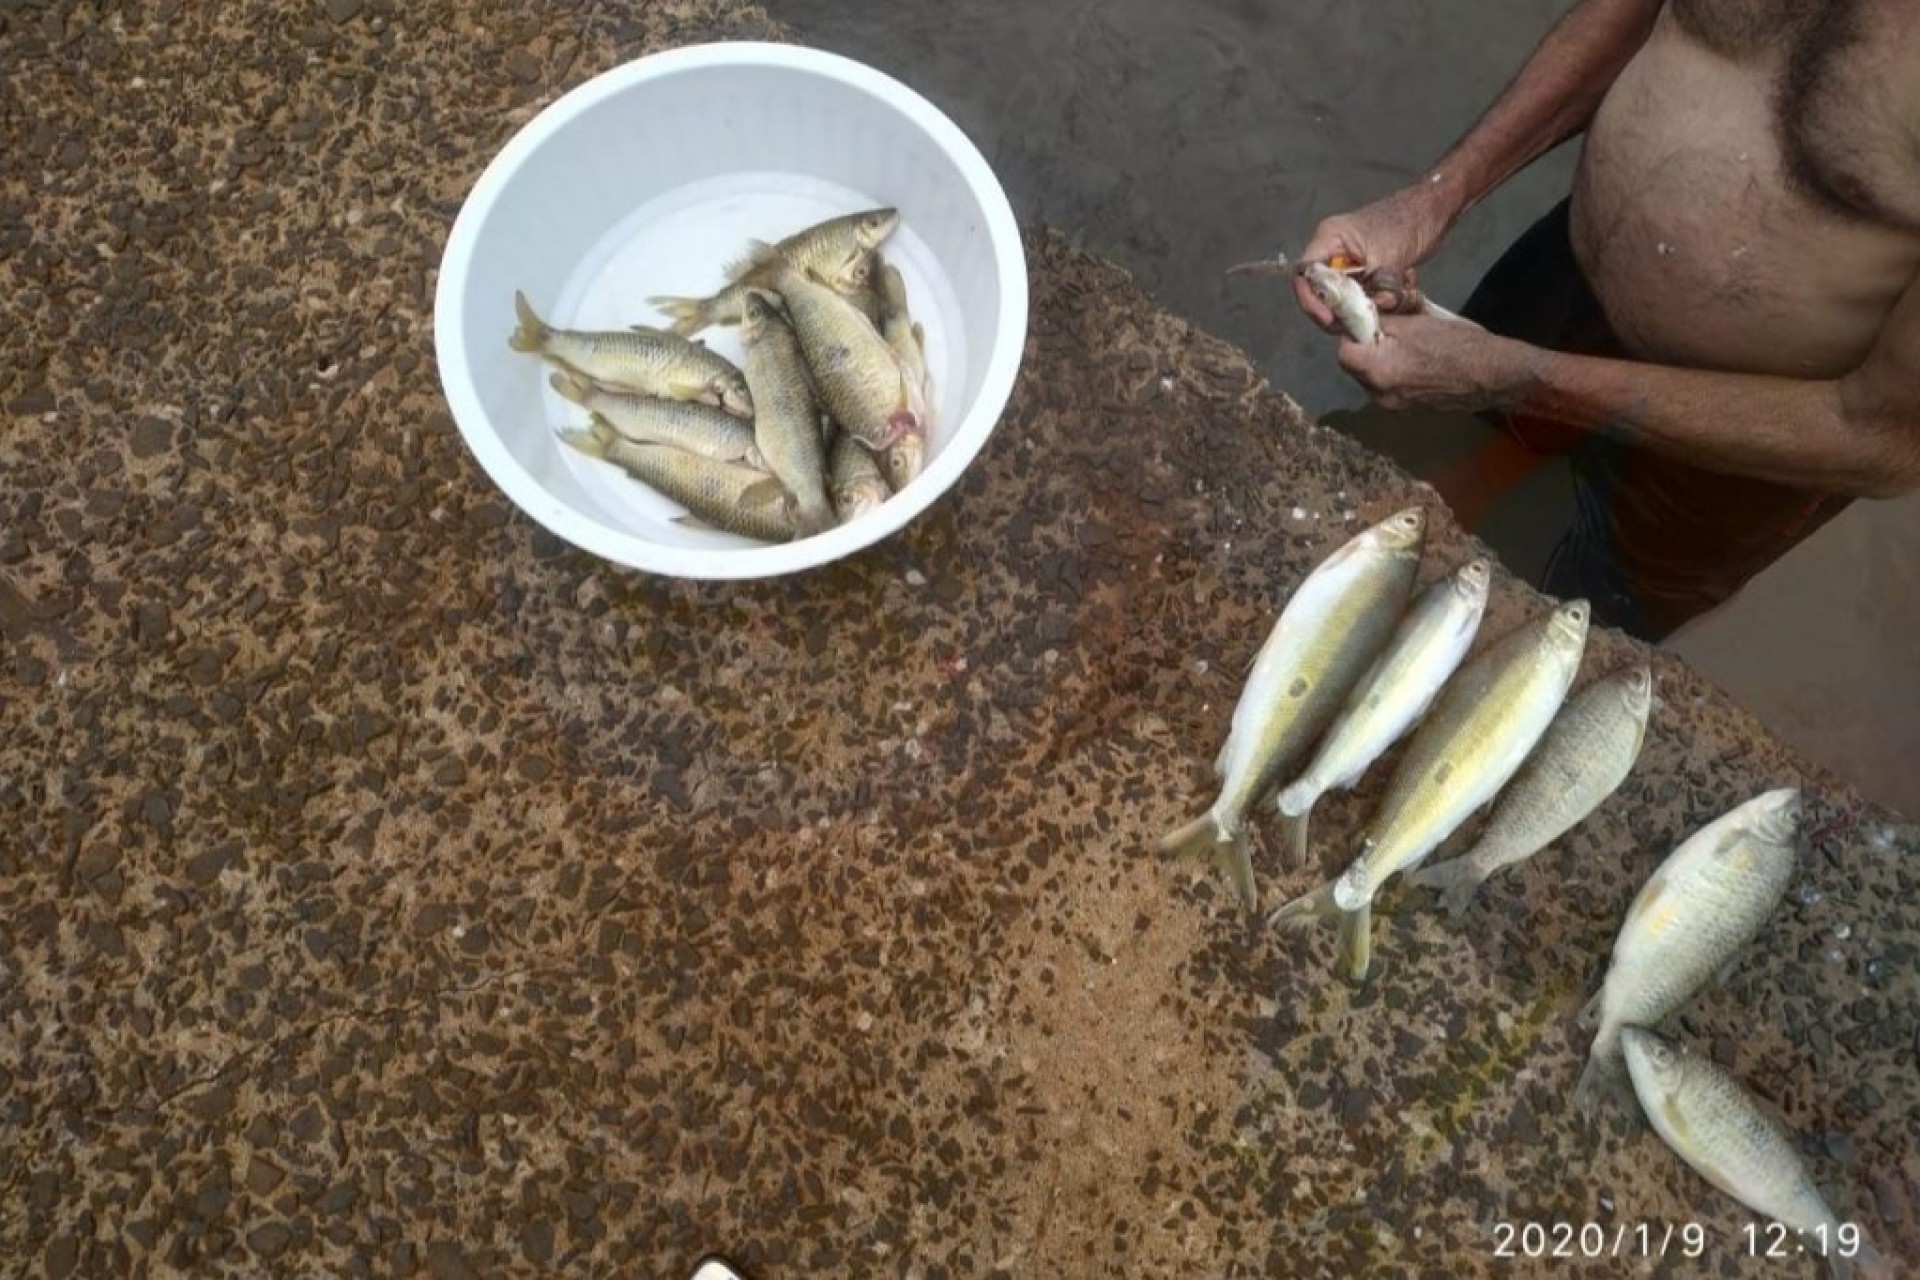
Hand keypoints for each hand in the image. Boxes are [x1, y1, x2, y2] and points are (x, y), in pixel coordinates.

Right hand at [1293, 183, 1457, 330]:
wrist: (1432, 212)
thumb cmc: (1410, 219)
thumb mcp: (1393, 254)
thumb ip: (1382, 283)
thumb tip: (1378, 307)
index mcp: (1330, 238)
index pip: (1305, 274)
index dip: (1310, 300)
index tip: (1328, 318)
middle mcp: (1332, 251)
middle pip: (1317, 290)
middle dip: (1332, 311)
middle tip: (1348, 327)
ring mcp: (1347, 262)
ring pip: (1338, 297)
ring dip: (1355, 309)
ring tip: (1375, 314)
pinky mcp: (1362, 272)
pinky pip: (1357, 296)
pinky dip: (1370, 304)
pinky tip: (1389, 301)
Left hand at [1338, 311, 1536, 413]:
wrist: (1494, 376)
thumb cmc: (1457, 344)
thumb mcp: (1415, 323)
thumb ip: (1382, 321)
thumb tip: (1362, 316)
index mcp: (1378, 372)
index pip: (1344, 351)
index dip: (1353, 332)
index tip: (1369, 320)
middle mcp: (1380, 395)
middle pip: (1357, 366)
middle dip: (1368, 345)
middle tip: (1390, 327)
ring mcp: (1394, 407)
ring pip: (1373, 376)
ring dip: (1381, 358)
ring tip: (1407, 343)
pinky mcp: (1408, 411)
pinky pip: (1390, 387)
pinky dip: (1395, 371)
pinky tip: (1417, 359)